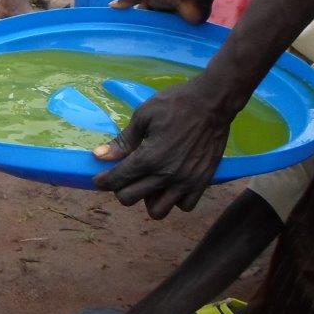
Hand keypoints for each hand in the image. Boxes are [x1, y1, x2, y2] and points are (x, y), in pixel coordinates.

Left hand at [92, 78, 232, 218]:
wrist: (214, 101)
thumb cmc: (176, 103)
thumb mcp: (144, 115)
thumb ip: (123, 140)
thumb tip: (100, 156)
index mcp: (149, 158)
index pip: (116, 181)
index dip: (102, 181)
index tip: (99, 179)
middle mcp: (166, 176)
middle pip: (130, 199)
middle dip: (121, 189)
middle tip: (125, 177)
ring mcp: (186, 182)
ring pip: (157, 211)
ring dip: (148, 200)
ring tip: (148, 184)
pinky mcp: (203, 182)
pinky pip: (184, 206)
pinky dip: (175, 200)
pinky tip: (171, 185)